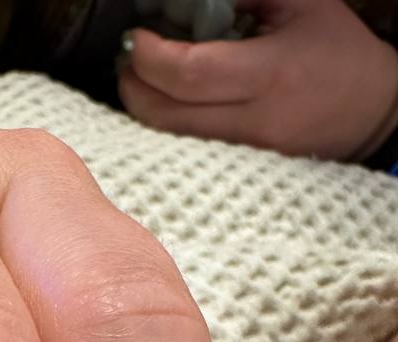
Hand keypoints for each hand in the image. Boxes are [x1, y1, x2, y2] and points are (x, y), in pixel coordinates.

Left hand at [119, 0, 397, 158]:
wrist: (369, 113)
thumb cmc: (336, 52)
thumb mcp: (301, 5)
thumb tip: (190, 2)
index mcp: (269, 74)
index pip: (189, 73)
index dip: (151, 57)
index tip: (138, 39)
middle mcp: (253, 122)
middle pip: (166, 114)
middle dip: (134, 85)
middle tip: (128, 59)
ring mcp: (243, 153)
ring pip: (170, 139)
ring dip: (144, 107)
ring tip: (142, 78)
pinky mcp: (238, 169)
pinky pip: (186, 149)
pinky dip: (166, 124)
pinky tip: (166, 101)